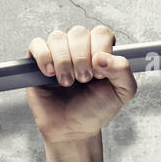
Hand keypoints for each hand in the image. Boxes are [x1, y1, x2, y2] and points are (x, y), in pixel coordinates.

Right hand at [26, 25, 136, 142]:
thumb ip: (123, 70)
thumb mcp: (123, 92)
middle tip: (83, 80)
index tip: (99, 74)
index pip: (101, 33)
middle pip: (78, 32)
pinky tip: (50, 73)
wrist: (73, 129)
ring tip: (66, 82)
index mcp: (101, 50)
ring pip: (57, 37)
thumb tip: (101, 57)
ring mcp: (58, 52)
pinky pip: (36, 44)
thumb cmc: (97, 109)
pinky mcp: (37, 61)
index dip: (100, 50)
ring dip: (63, 61)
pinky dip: (44, 57)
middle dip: (81, 58)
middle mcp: (80, 47)